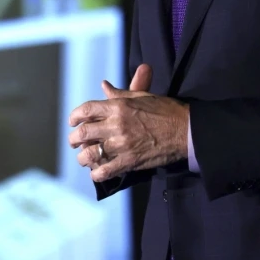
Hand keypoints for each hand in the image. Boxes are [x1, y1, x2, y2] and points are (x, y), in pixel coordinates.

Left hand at [67, 64, 189, 182]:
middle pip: (82, 133)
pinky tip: (97, 172)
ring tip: (85, 158)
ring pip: (90, 154)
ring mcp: (122, 144)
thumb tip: (104, 85)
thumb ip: (120, 93)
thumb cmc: (165, 110)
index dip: (74, 116)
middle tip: (74, 142)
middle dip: (74, 139)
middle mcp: (116, 124)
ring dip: (83, 157)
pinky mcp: (129, 161)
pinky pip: (105, 171)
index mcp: (118, 106)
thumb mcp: (141, 96)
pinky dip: (97, 174)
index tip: (72, 122)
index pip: (86, 110)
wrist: (186, 130)